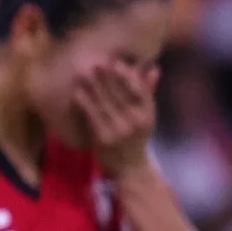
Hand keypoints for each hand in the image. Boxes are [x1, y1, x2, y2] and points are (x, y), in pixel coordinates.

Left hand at [72, 59, 158, 175]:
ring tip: (83, 72)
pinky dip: (84, 102)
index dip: (127, 76)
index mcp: (148, 114)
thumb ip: (148, 91)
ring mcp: (119, 130)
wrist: (131, 168)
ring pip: (105, 103)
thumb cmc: (137, 137)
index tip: (116, 62)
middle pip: (120, 94)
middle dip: (107, 77)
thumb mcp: (146, 116)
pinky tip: (77, 92)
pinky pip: (93, 116)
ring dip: (93, 86)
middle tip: (95, 62)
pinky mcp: (104, 138)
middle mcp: (136, 121)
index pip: (139, 90)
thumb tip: (154, 68)